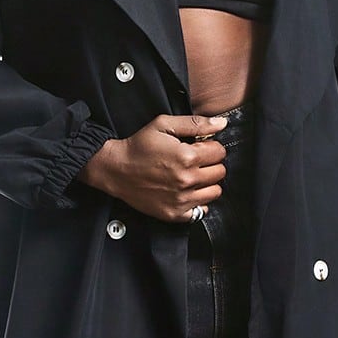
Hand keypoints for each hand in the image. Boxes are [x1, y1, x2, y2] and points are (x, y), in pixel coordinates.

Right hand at [79, 112, 229, 221]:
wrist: (116, 170)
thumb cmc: (138, 147)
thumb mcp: (164, 125)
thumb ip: (195, 123)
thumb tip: (221, 123)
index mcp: (187, 157)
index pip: (220, 152)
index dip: (211, 147)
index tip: (200, 147)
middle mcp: (187, 180)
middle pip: (220, 172)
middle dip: (211, 164)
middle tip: (195, 161)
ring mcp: (182, 199)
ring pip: (215, 192)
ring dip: (207, 183)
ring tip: (192, 176)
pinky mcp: (175, 213)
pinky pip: (201, 211)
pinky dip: (198, 202)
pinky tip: (186, 192)